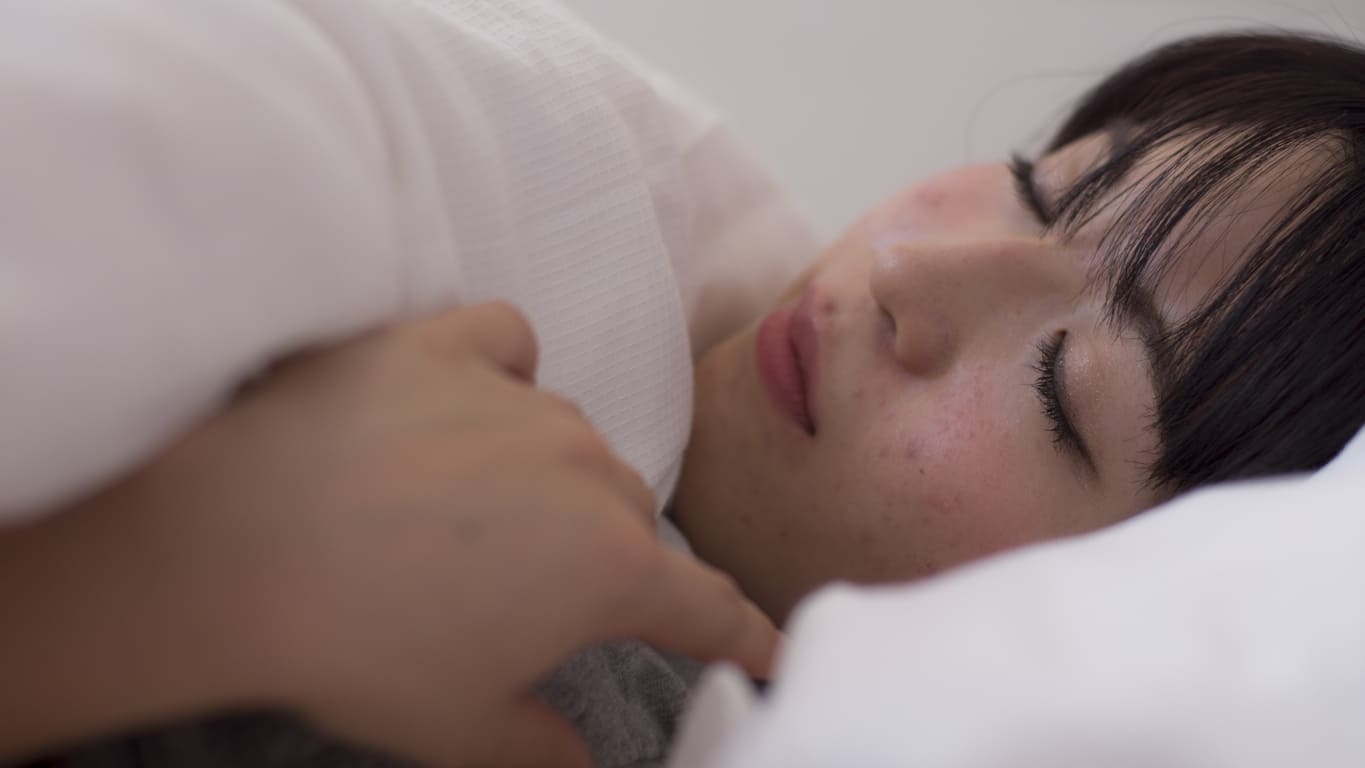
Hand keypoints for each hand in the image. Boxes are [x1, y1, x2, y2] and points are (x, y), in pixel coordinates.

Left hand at [133, 302, 776, 766]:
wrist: (227, 549)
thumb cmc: (353, 647)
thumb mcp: (462, 730)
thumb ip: (544, 750)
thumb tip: (579, 766)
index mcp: (610, 570)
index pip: (707, 606)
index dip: (745, 633)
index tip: (769, 645)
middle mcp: (589, 471)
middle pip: (630, 516)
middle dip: (601, 557)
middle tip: (530, 592)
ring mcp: (522, 399)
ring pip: (572, 439)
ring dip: (546, 476)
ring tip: (462, 512)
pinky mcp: (448, 343)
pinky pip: (509, 344)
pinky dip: (502, 372)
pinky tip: (464, 404)